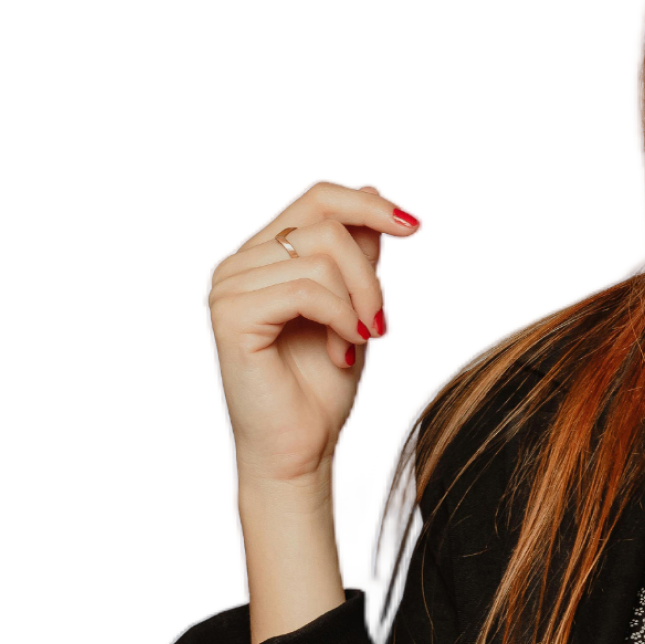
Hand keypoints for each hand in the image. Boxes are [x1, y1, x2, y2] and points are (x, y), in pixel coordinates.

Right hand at [208, 182, 416, 638]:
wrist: (299, 445)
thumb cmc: (324, 382)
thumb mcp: (354, 307)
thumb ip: (360, 260)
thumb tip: (386, 209)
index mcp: (265, 254)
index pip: (318, 199)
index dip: (368, 204)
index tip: (413, 226)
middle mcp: (240, 263)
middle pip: (325, 222)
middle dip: (370, 269)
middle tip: (381, 319)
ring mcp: (230, 286)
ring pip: (321, 257)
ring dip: (358, 301)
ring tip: (357, 340)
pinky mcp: (232, 315)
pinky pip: (307, 290)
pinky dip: (340, 318)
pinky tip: (343, 350)